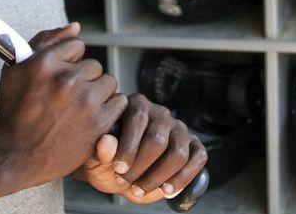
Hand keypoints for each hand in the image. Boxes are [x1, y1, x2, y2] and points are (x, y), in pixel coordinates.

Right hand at [0, 23, 127, 190]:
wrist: (15, 154)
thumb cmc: (14, 110)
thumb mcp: (17, 68)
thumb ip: (46, 40)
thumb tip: (76, 26)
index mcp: (46, 61)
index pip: (77, 46)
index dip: (68, 62)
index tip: (60, 78)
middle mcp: (67, 78)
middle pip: (94, 65)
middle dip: (83, 79)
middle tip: (68, 97)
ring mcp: (84, 100)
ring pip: (108, 81)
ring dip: (98, 92)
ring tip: (80, 108)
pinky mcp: (99, 122)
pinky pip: (119, 102)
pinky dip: (109, 108)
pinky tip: (93, 117)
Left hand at [79, 94, 207, 203]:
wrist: (124, 175)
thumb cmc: (109, 163)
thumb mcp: (98, 159)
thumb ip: (102, 151)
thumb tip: (106, 141)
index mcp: (137, 105)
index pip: (137, 119)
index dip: (128, 147)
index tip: (118, 169)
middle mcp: (160, 113)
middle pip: (157, 140)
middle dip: (141, 167)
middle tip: (127, 183)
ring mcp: (179, 128)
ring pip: (178, 153)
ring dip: (159, 177)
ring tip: (141, 189)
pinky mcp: (194, 144)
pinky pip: (197, 158)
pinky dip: (183, 178)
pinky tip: (166, 189)